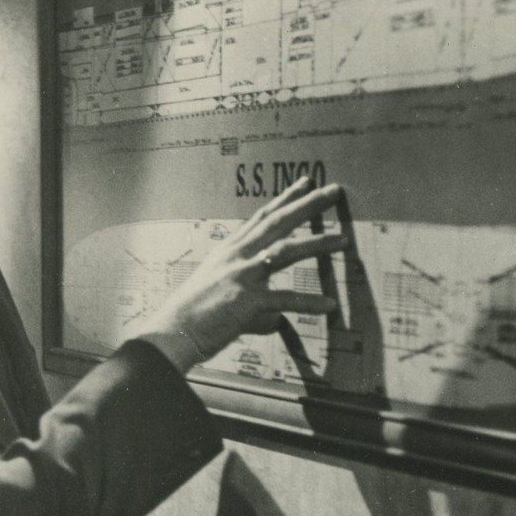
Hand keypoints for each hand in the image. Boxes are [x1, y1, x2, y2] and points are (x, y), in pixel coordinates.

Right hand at [125, 176, 348, 373]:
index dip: (286, 198)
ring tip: (343, 240)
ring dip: (316, 244)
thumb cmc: (195, 314)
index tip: (306, 183)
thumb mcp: (225, 295)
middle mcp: (236, 256)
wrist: (173, 333)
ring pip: (285, 252)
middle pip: (278, 223)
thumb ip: (258, 303)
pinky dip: (308, 303)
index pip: (263, 217)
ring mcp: (241, 276)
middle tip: (332, 191)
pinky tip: (328, 305)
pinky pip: (284, 300)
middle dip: (307, 205)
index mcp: (230, 250)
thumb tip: (278, 317)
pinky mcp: (246, 301)